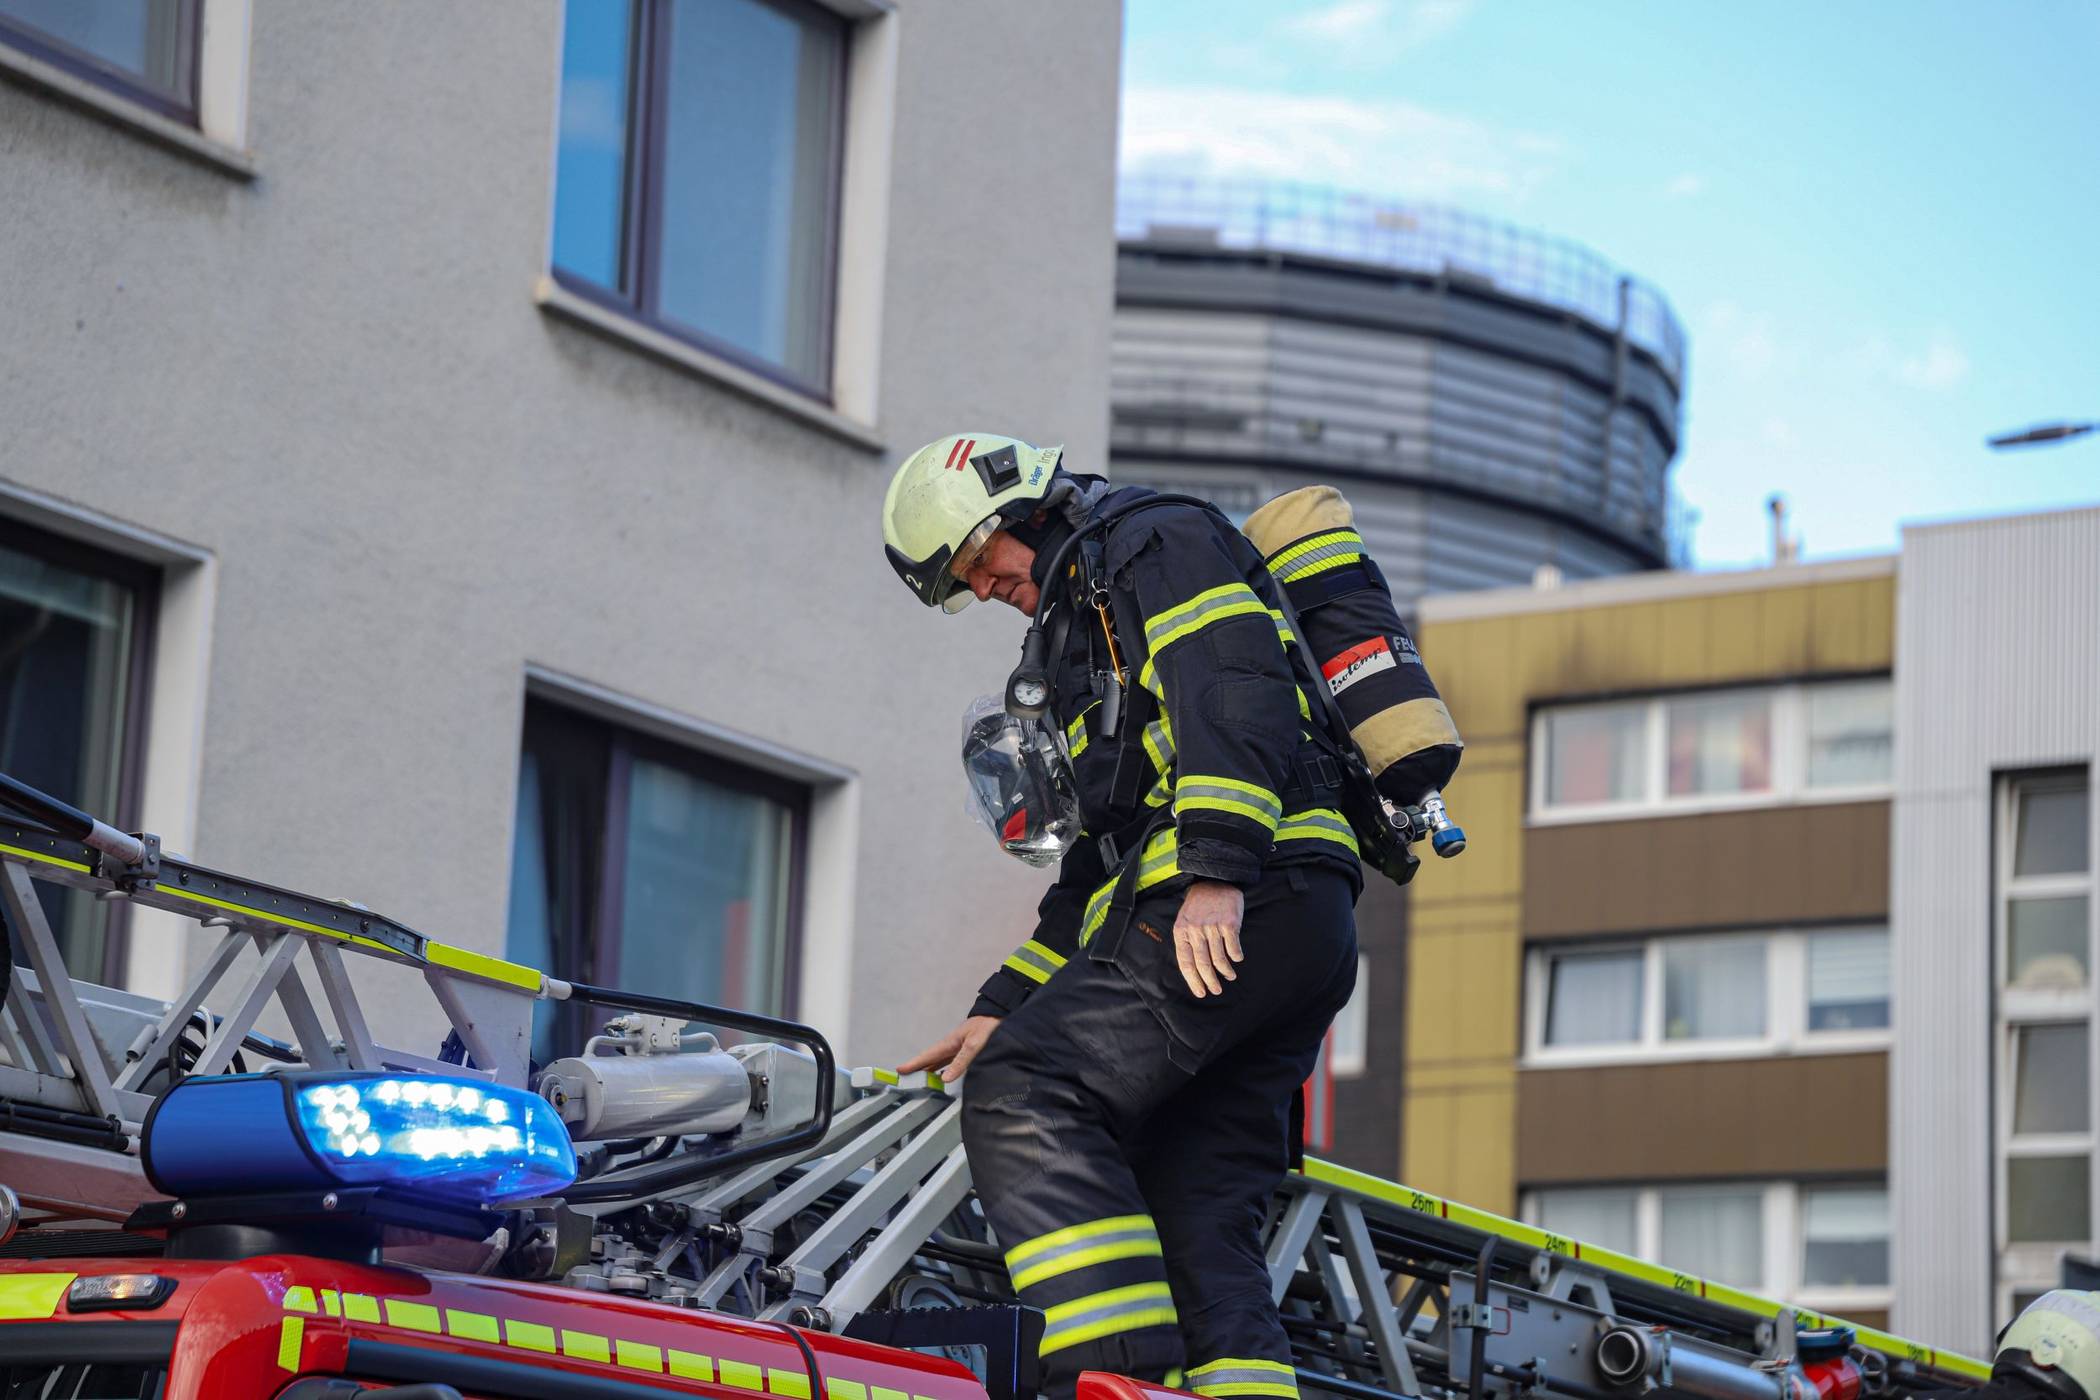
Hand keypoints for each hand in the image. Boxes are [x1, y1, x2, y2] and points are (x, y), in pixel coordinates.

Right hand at [898, 1015, 1001, 1080]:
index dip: (913, 1064)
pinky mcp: (966, 1050)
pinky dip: (942, 1069)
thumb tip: (944, 1079)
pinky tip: (943, 1075)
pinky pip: (949, 1062)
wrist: (999, 1015)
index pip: (927, 1056)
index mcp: (949, 1043)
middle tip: (904, 1079)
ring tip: (920, 1080)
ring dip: (928, 1070)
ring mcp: (957, 1047)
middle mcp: (950, 1046)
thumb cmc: (987, 1026)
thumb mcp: (974, 1045)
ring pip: (938, 1061)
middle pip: (929, 1060)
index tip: (899, 1070)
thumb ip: (960, 1062)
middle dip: (917, 1068)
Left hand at [1173, 879, 1244, 998]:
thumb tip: (1194, 969)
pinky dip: (1236, 957)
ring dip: (1225, 971)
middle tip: (1216, 990)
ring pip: (1219, 959)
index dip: (1193, 981)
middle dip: (1210, 981)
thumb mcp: (1185, 920)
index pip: (1186, 963)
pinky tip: (1237, 959)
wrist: (1215, 881)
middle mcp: (1196, 930)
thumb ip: (1187, 941)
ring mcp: (1212, 927)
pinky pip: (1233, 948)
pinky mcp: (1229, 923)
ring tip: (1229, 976)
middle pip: (1203, 964)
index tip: (1200, 992)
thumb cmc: (1199, 905)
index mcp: (1181, 931)